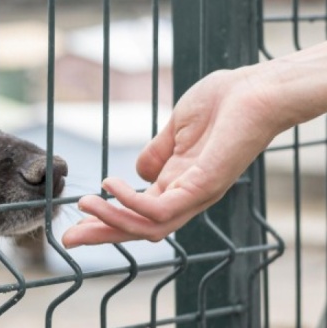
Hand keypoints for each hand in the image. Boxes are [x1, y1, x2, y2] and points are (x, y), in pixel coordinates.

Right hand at [61, 66, 289, 246]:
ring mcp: (197, 194)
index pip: (138, 213)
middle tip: (68, 238)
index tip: (76, 221)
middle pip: (139, 229)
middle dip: (102, 235)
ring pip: (147, 227)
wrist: (259, 89)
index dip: (107, 219)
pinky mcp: (203, 187)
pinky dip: (131, 203)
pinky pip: (160, 209)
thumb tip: (137, 172)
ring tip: (85, 204)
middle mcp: (187, 196)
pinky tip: (112, 185)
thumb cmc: (225, 101)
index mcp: (179, 183)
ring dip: (111, 221)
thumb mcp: (177, 128)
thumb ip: (157, 152)